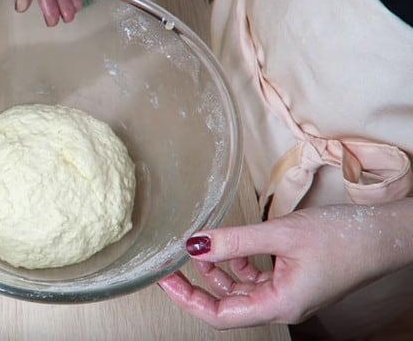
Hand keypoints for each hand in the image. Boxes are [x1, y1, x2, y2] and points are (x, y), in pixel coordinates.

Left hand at [158, 203, 411, 328]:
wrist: (384, 234)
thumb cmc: (343, 238)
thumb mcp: (280, 235)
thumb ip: (235, 241)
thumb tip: (195, 243)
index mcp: (278, 305)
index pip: (220, 316)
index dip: (188, 300)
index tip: (165, 280)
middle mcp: (280, 305)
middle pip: (226, 305)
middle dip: (196, 285)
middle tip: (170, 264)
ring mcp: (286, 293)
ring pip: (239, 290)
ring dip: (217, 270)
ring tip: (200, 247)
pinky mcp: (291, 279)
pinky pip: (255, 278)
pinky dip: (237, 263)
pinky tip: (226, 245)